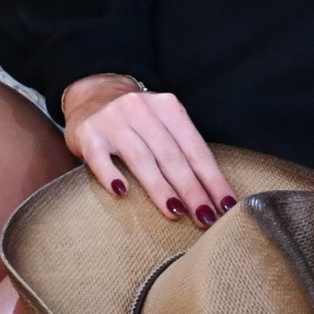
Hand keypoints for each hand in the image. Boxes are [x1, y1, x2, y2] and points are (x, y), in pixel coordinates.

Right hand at [61, 74, 236, 228]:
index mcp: (168, 107)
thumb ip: (182, 149)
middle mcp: (142, 109)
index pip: (195, 148)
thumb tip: (213, 195)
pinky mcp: (89, 133)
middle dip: (191, 189)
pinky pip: (100, 157)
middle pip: (171, 155)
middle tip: (205, 217)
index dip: (212, 178)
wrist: (93, 95)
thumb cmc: (138, 121)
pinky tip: (122, 193)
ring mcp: (114, 121)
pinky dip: (111, 175)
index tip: (225, 205)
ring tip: (175, 212)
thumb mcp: (163, 123)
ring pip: (141, 157)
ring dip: (160, 188)